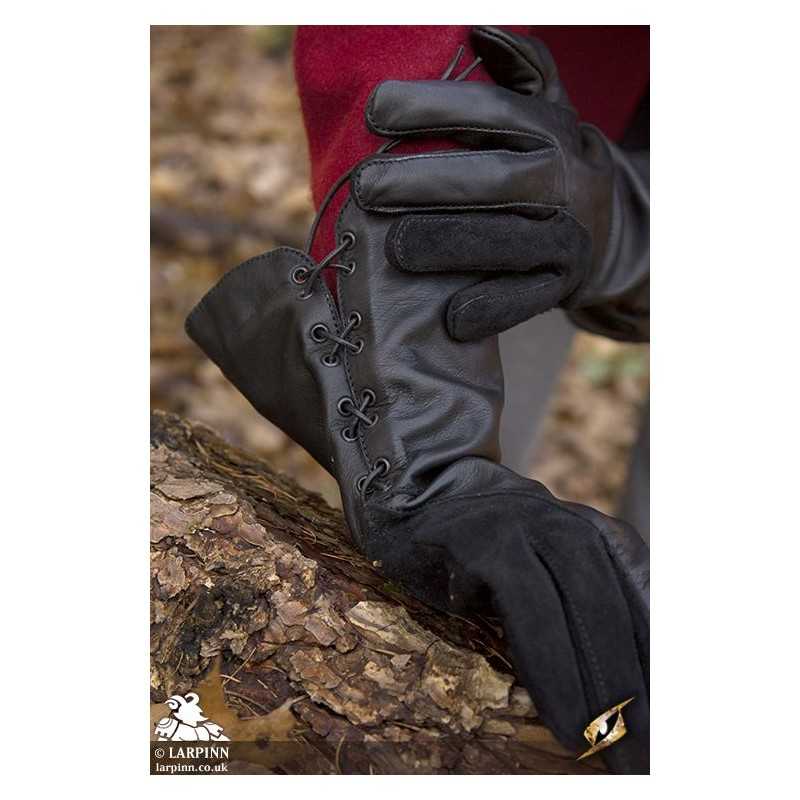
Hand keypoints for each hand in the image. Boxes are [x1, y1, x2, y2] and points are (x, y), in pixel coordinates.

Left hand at [355, 25, 648, 341]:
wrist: (612, 230)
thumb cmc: (552, 165)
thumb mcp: (547, 112)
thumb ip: (519, 70)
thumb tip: (477, 29)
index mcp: (553, 132)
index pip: (493, 112)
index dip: (435, 106)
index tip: (376, 108)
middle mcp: (564, 184)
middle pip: (496, 179)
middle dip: (428, 182)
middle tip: (366, 187)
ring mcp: (567, 239)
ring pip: (507, 243)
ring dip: (450, 245)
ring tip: (393, 248)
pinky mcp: (562, 287)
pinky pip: (525, 301)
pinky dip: (489, 309)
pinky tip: (449, 316)